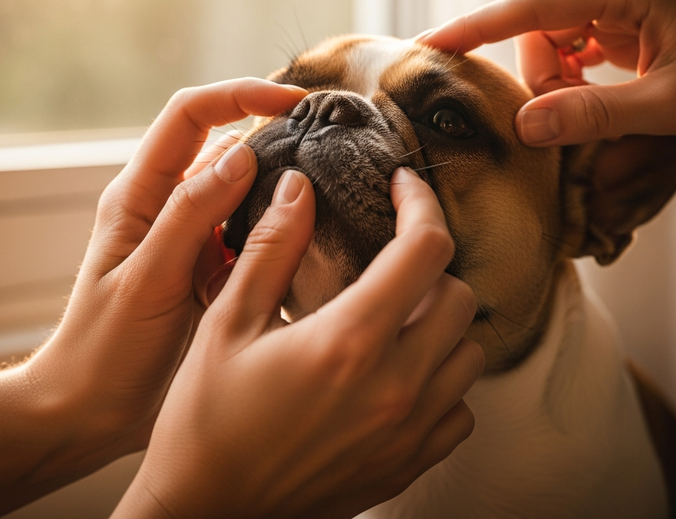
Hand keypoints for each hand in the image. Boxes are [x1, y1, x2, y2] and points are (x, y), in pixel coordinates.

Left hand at [25, 80, 308, 473]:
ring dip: (283, 183)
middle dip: (275, 133)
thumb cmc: (105, 349)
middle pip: (225, 144)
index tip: (294, 102)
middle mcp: (168, 206)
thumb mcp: (146, 280)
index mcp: (139, 195)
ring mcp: (193, 238)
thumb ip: (190, 216)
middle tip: (332, 143)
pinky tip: (314, 239)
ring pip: (246, 190)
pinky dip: (282, 229)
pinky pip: (253, 234)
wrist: (90, 411)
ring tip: (334, 188)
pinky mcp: (212, 269)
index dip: (240, 95)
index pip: (189, 115)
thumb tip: (242, 155)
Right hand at [114, 167, 483, 518]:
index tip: (404, 189)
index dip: (421, 204)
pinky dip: (442, 382)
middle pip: (461, 297)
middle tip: (390, 260)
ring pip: (469, 354)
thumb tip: (299, 189)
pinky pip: (460, 410)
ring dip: (441, 324)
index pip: (425, 249)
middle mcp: (395, 386)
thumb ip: (270, 249)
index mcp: (348, 340)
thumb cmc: (206, 421)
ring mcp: (409, 431)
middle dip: (430, 265)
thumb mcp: (226, 324)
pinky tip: (399, 375)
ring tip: (396, 317)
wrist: (210, 513)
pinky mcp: (408, 464)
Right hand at [419, 0, 675, 144]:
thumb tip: (524, 126)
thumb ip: (592, 114)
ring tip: (605, 116)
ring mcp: (629, 8)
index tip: (432, 43)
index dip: (477, 25)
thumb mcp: (670, 107)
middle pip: (542, 30)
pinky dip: (581, 83)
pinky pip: (583, 53)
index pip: (532, 5)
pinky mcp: (635, 29)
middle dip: (543, 78)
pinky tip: (605, 105)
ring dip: (564, 85)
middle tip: (571, 122)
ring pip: (560, 45)